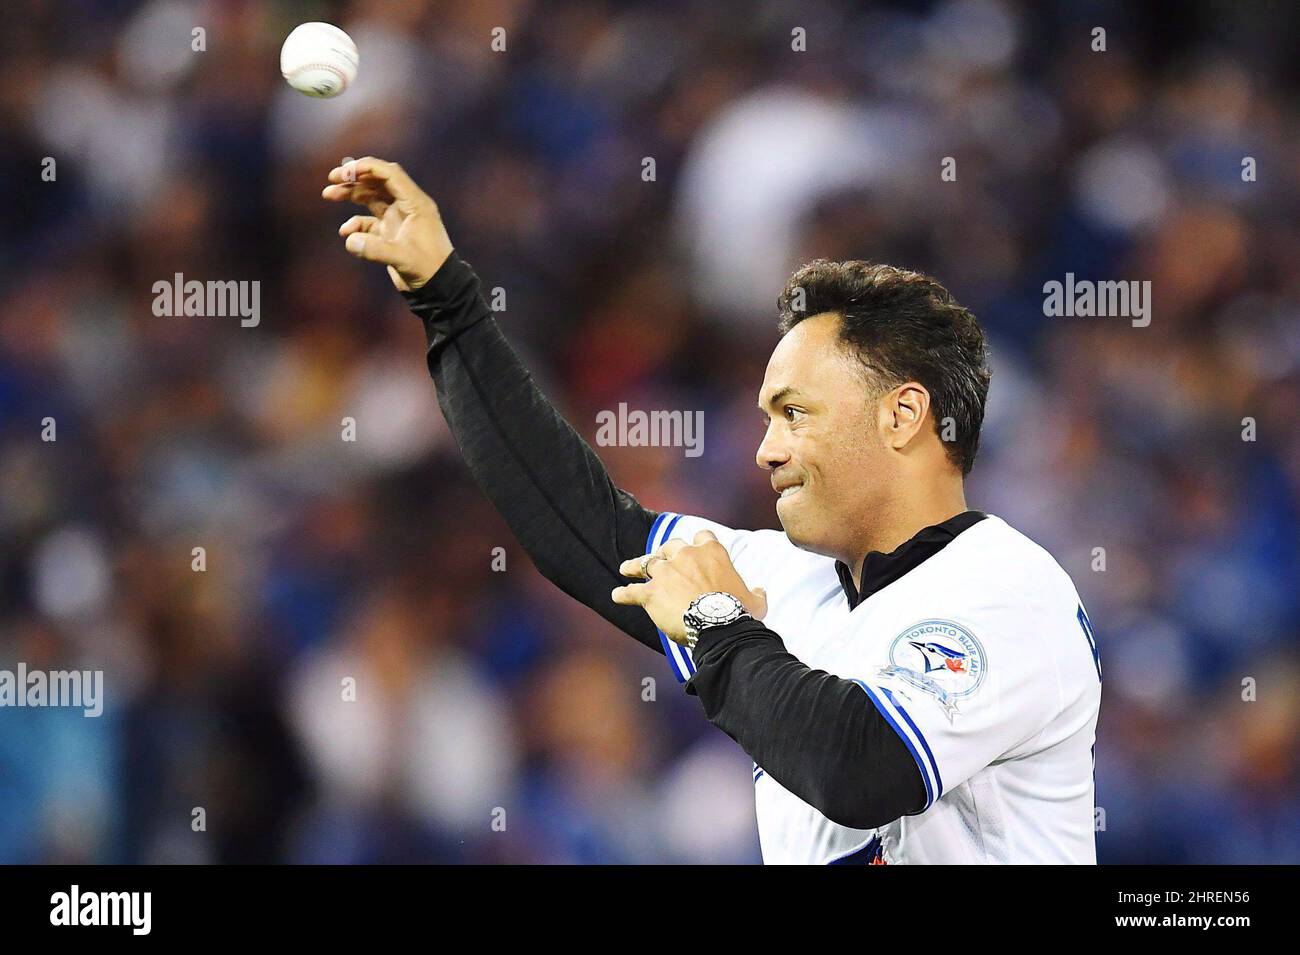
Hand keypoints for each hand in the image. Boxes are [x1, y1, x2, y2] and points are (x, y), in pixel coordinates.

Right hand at [322, 157, 453, 290]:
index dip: (367, 168)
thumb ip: (376, 250)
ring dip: (351, 194)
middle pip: (377, 182)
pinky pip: (369, 221)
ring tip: (328, 194)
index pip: (390, 174)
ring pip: (371, 198)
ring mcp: (398, 219)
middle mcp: (407, 207)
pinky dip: (356, 224)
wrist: (438, 288)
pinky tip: (346, 233)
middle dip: (355, 178)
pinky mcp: (390, 234)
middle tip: (332, 179)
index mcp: (415, 203)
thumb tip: (349, 240)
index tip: (345, 171)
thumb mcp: (404, 259)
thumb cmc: (428, 269)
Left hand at [612, 530, 766, 645]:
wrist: (719, 626)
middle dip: (662, 552)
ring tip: (625, 568)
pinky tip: (616, 595)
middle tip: (656, 559)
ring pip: (645, 563)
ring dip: (635, 565)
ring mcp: (666, 572)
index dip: (697, 542)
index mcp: (711, 552)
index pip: (702, 537)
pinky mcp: (651, 592)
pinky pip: (632, 591)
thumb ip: (755, 592)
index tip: (693, 548)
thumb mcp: (755, 600)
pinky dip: (623, 593)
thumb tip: (759, 590)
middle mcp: (686, 556)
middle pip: (670, 546)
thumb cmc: (739, 612)